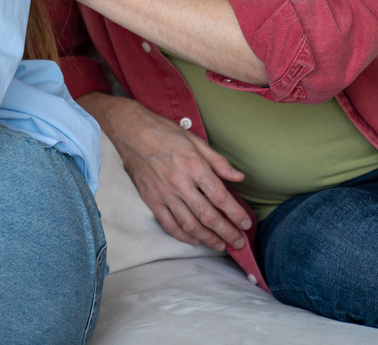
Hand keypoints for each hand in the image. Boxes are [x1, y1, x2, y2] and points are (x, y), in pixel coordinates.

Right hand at [82, 93, 250, 249]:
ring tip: (221, 246)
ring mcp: (164, 194)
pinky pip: (169, 224)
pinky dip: (182, 236)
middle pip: (208, 215)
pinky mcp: (151, 199)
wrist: (132, 132)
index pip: (220, 196)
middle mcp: (180, 183)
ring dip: (208, 238)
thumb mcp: (196, 141)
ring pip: (189, 224)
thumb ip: (218, 162)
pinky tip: (194, 241)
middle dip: (226, 232)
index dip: (235, 213)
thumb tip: (238, 177)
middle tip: (238, 243)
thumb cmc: (165, 133)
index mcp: (194, 166)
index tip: (246, 224)